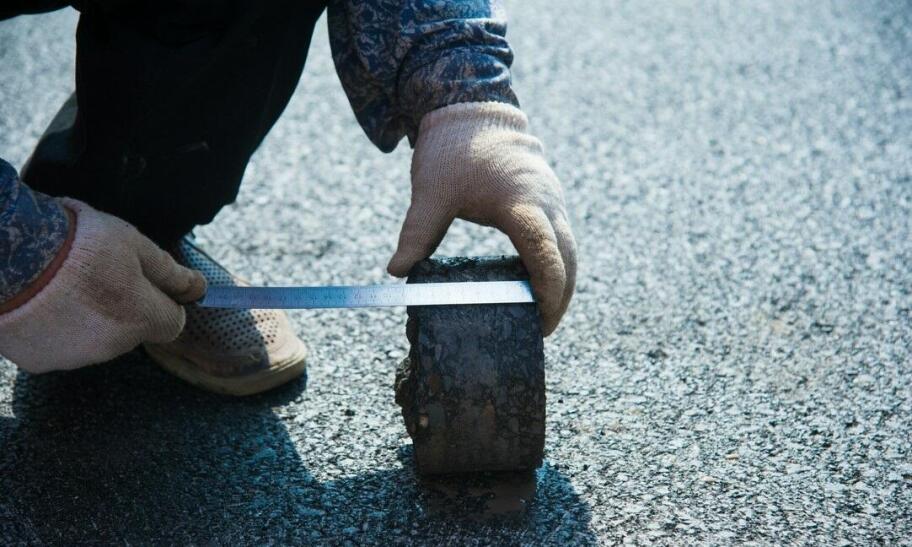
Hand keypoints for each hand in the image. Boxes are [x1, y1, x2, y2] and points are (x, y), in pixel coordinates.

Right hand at [0, 198, 206, 372]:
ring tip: (63, 284)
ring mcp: (73, 358)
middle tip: (96, 273)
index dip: (163, 301)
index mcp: (140, 319)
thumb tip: (199, 289)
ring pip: (95, 339)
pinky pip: (59, 346)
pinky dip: (56, 328)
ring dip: (89, 317)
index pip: (172, 323)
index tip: (145, 282)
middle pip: (132, 330)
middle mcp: (111, 347)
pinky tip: (41, 301)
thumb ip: (169, 272)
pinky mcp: (39, 361)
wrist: (8, 254)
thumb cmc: (76, 243)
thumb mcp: (134, 245)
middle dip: (123, 306)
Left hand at [388, 102, 576, 335]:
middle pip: (567, 259)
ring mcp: (552, 201)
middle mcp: (546, 203)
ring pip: (569, 251)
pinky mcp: (550, 201)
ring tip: (541, 316)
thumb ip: (417, 232)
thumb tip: (396, 271)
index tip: (539, 319)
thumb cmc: (453, 150)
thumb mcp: (431, 192)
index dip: (547, 290)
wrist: (475, 112)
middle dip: (560, 297)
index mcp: (520, 202)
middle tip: (542, 330)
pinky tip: (535, 286)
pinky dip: (556, 265)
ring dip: (562, 283)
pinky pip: (561, 240)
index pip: (545, 253)